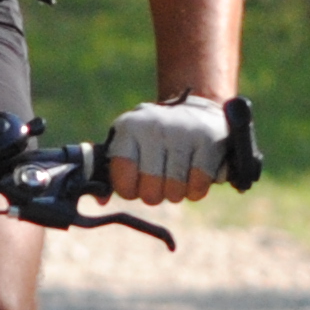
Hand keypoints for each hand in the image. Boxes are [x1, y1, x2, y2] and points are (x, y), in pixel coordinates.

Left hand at [107, 94, 230, 203]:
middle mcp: (154, 128)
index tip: (135, 184)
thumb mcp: (130, 143)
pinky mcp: (208, 142)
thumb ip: (113, 171)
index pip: (122, 180)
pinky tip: (194, 174)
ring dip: (177, 192)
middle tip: (160, 180)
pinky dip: (196, 189)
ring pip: (174, 193)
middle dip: (155, 194)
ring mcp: (183, 133)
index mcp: (129, 128)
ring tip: (178, 174)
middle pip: (150, 193)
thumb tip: (100, 201)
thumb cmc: (156, 136)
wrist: (198, 108)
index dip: (129, 190)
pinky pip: (197, 188)